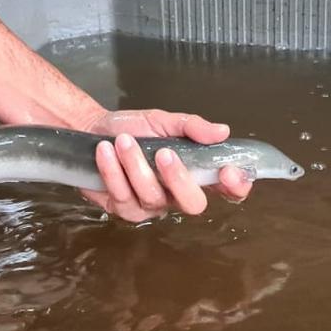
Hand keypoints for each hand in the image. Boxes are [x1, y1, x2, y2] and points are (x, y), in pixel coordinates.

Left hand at [75, 109, 252, 221]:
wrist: (94, 130)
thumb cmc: (136, 129)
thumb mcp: (165, 121)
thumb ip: (192, 127)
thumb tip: (223, 131)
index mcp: (196, 173)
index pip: (227, 189)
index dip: (235, 186)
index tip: (228, 170)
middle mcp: (177, 195)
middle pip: (193, 204)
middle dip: (179, 179)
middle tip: (164, 152)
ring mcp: (151, 206)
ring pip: (152, 197)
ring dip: (136, 165)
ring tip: (123, 141)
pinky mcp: (124, 210)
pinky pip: (124, 197)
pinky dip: (113, 171)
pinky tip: (106, 151)